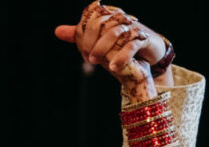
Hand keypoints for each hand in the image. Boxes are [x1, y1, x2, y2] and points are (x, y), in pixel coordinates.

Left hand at [54, 6, 168, 102]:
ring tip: (94, 63)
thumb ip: (80, 35)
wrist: (150, 50)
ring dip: (102, 49)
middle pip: (100, 25)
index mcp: (107, 14)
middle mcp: (119, 17)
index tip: (82, 52)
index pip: (90, 19)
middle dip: (91, 43)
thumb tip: (57, 31)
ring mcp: (132, 27)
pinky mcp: (144, 38)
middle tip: (87, 59)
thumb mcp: (100, 39)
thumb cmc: (123, 44)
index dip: (83, 35)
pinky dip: (121, 58)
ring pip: (115, 33)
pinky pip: (131, 46)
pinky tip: (113, 69)